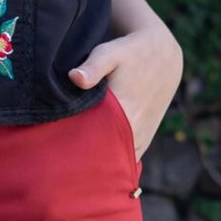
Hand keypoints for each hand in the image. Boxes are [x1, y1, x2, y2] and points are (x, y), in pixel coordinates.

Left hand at [69, 21, 182, 158]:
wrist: (163, 56)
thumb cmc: (131, 52)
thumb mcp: (110, 53)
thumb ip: (92, 66)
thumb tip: (74, 77)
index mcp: (125, 113)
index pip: (95, 145)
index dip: (76, 154)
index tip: (56, 157)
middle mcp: (135, 130)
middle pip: (104, 159)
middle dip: (83, 164)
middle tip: (59, 166)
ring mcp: (141, 137)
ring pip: (116, 162)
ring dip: (98, 165)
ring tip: (73, 168)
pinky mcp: (144, 138)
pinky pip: (126, 158)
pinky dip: (111, 162)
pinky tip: (93, 162)